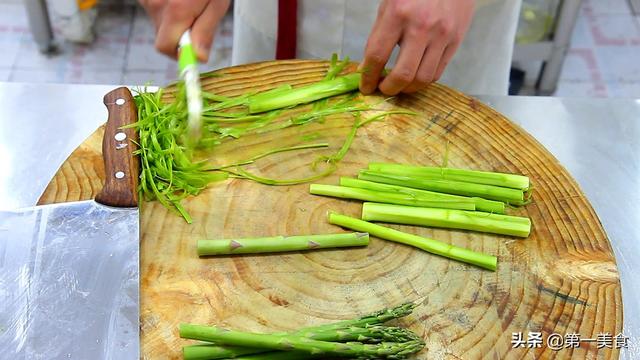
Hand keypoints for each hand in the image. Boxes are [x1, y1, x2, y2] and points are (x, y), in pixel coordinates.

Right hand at [139, 0, 230, 61]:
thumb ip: (206, 30)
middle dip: (180, 36)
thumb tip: (199, 58)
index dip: (180, 54)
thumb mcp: (217, 2)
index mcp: (176, 10)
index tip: (193, 54)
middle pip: (162, 36)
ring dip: (175, 21)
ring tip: (191, 2)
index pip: (165, 47)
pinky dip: (168, 9)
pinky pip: (156, 10)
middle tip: (198, 21)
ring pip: (160, 23)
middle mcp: (155, 4)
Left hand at [360, 0, 474, 94]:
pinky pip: (438, 71)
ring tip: (399, 85)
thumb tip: (367, 67)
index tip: (365, 86)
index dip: (368, 77)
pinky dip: (423, 80)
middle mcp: (421, 26)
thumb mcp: (388, 5)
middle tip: (382, 89)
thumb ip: (378, 36)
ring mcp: (442, 35)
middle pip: (403, 74)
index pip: (377, 55)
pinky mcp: (456, 40)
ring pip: (422, 78)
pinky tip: (415, 75)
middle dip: (388, 89)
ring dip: (407, 88)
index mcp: (398, 14)